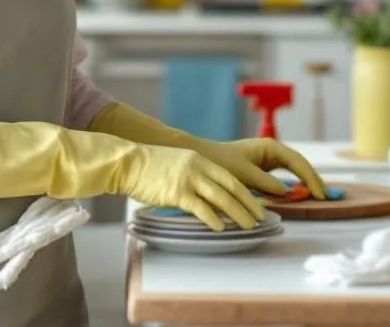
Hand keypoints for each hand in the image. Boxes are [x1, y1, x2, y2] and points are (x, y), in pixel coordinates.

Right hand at [116, 144, 265, 231]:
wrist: (127, 162)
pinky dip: (213, 219)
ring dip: (237, 214)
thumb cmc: (149, 167)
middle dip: (249, 204)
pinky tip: (221, 228)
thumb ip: (195, 174)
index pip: (231, 178)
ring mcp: (188, 180)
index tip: (258, 204)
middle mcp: (198, 168)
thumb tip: (207, 192)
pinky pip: (200, 208)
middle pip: (232, 188)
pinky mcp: (176, 192)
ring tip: (248, 226)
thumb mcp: (178, 163)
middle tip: (262, 218)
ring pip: (220, 199)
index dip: (247, 193)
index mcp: (200, 160)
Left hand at [190, 138, 327, 199]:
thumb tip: (287, 191)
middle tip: (324, 197)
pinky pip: (283, 175)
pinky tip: (298, 194)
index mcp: (270, 147)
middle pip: (299, 164)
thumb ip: (265, 182)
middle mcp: (272, 150)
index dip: (310, 178)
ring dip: (304, 181)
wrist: (201, 157)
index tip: (319, 194)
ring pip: (293, 170)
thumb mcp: (243, 174)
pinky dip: (292, 184)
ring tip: (317, 196)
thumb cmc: (220, 162)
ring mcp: (267, 158)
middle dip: (312, 179)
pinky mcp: (262, 167)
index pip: (298, 162)